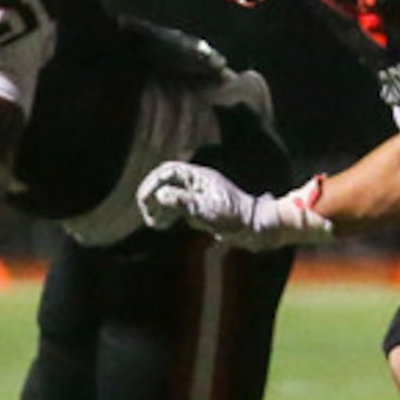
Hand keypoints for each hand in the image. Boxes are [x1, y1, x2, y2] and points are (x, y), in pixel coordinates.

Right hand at [136, 162, 332, 249]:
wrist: (255, 228)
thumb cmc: (234, 217)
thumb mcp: (206, 210)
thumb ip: (182, 201)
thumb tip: (160, 194)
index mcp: (199, 177)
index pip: (167, 171)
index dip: (151, 183)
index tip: (143, 201)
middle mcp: (198, 183)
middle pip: (166, 181)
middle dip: (152, 195)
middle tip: (147, 213)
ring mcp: (200, 194)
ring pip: (171, 194)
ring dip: (159, 206)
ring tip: (154, 223)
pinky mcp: (203, 207)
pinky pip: (179, 205)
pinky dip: (168, 213)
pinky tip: (164, 225)